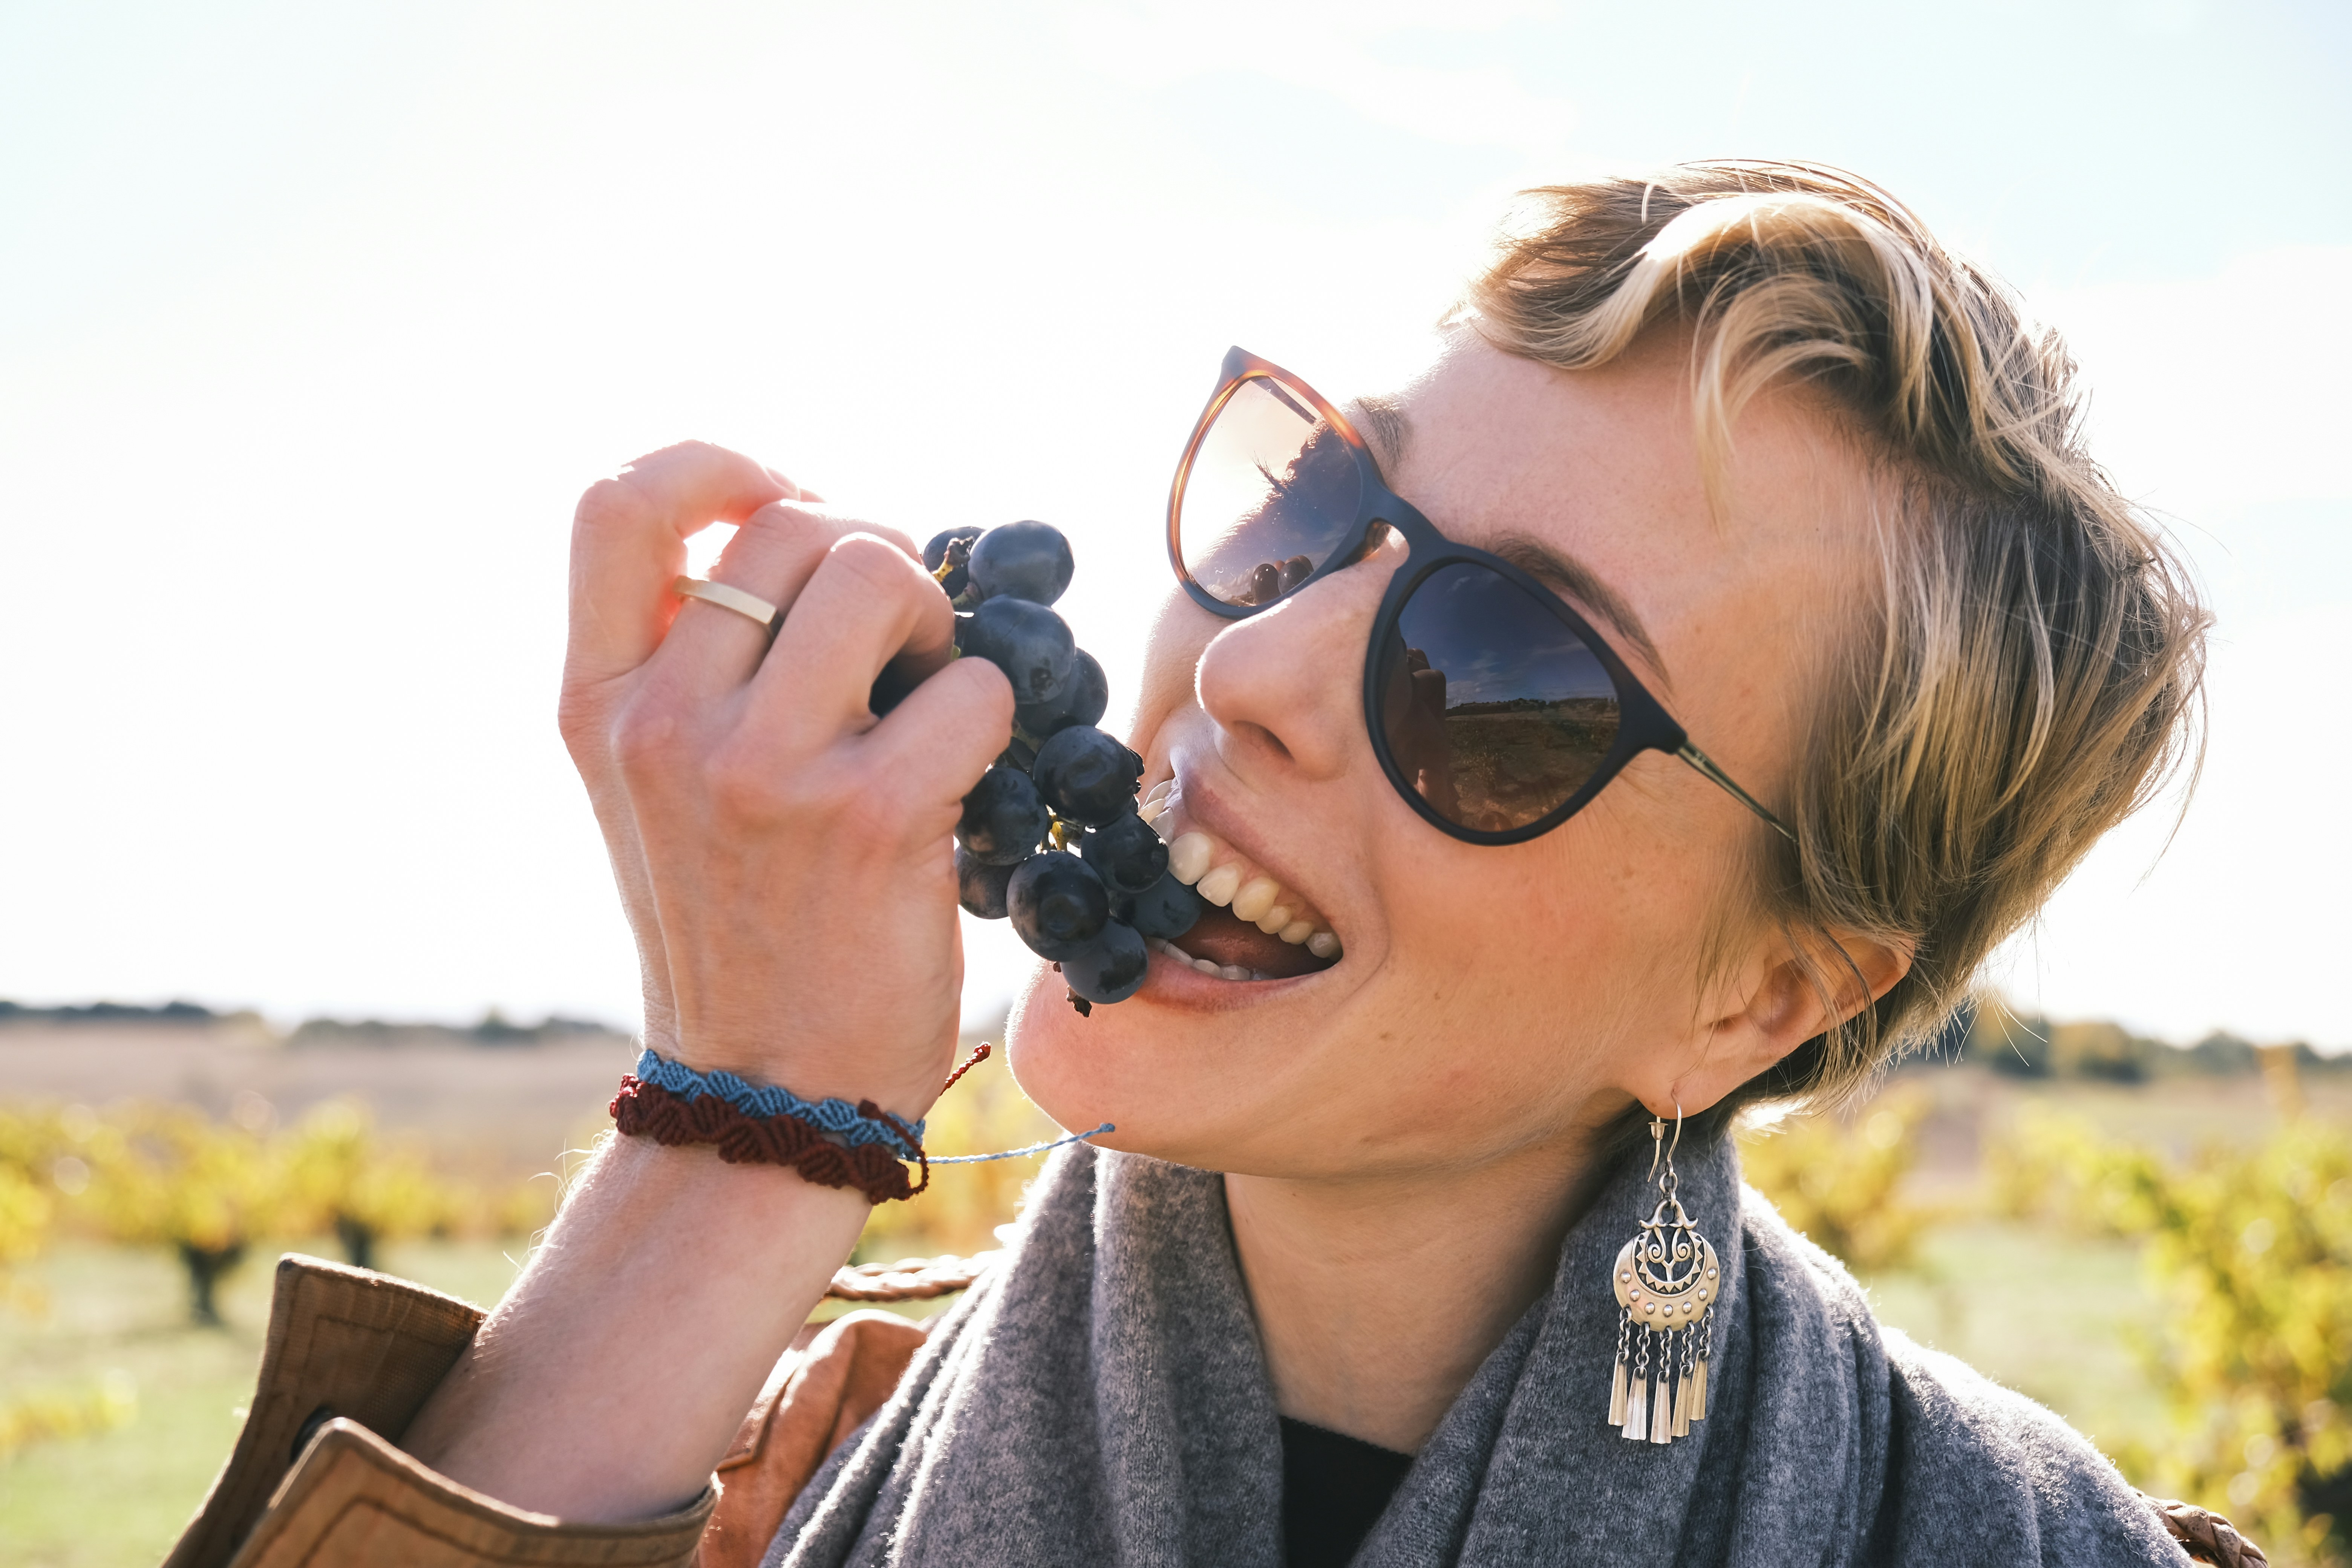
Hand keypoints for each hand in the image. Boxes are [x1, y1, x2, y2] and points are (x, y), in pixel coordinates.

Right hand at [558, 441, 1012, 1119]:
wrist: (769, 1091)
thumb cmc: (739, 925)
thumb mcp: (656, 789)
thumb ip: (690, 667)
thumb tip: (798, 532)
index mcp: (599, 706)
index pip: (619, 504)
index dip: (717, 465)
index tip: (782, 497)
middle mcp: (665, 725)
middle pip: (788, 522)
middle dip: (870, 553)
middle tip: (895, 634)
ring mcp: (763, 771)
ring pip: (878, 572)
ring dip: (936, 615)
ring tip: (931, 687)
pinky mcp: (871, 818)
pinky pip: (973, 687)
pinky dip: (999, 713)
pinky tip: (970, 773)